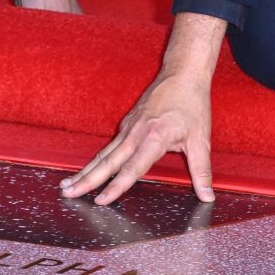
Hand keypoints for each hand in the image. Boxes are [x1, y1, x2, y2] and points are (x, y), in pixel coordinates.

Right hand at [61, 74, 214, 205]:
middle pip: (107, 162)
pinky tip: (86, 170)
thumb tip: (207, 195)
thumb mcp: (202, 139)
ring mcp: (129, 127)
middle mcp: (136, 133)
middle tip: (67, 194)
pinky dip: (96, 160)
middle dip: (86, 180)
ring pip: (104, 154)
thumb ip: (202, 170)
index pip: (132, 168)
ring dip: (85, 171)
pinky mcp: (127, 123)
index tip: (101, 201)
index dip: (116, 187)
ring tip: (67, 186)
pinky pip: (109, 146)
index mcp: (154, 137)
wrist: (182, 73)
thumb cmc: (192, 104)